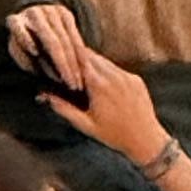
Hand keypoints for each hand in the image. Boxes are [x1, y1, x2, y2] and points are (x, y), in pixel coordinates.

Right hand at [12, 4, 175, 175]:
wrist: (146, 140)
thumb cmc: (114, 135)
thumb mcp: (85, 124)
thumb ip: (63, 108)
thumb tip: (45, 95)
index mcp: (99, 85)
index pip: (80, 58)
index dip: (69, 53)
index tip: (60, 50)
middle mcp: (114, 76)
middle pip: (92, 56)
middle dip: (79, 57)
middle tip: (69, 60)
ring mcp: (127, 76)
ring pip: (105, 61)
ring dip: (94, 64)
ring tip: (85, 73)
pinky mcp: (136, 79)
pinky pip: (118, 69)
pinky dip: (108, 71)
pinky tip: (105, 84)